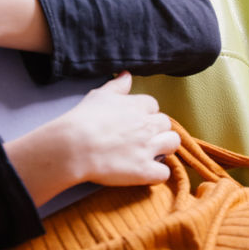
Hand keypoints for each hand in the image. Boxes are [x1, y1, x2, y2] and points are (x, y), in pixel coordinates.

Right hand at [56, 71, 178, 187]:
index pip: (153, 105)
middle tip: (141, 137)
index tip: (134, 120)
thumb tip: (127, 75)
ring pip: (173, 143)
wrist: (75, 146)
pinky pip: (164, 173)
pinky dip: (156, 174)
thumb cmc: (83, 119)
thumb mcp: (99, 95)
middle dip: (156, 129)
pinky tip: (144, 172)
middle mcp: (147, 125)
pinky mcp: (145, 171)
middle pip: (166, 123)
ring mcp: (148, 148)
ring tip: (149, 153)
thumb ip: (117, 86)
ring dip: (164, 148)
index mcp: (137, 105)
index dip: (144, 113)